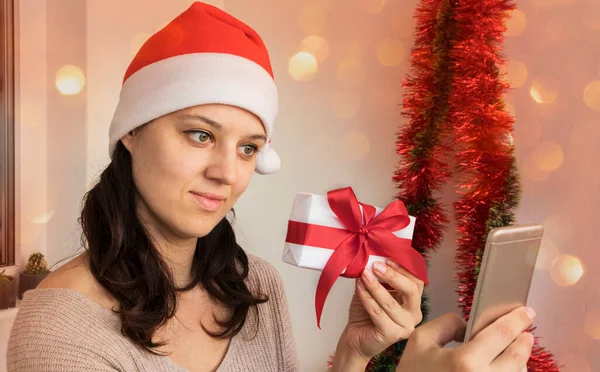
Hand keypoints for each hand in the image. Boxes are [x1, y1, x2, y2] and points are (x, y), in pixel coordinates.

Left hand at [335, 259, 424, 365]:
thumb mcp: (373, 288)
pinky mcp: (393, 335)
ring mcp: (405, 326)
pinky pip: (378, 313)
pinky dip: (367, 298)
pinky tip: (359, 288)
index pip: (417, 281)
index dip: (404, 268)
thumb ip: (377, 275)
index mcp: (413, 300)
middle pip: (411, 290)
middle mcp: (414, 314)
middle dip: (393, 276)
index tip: (387, 258)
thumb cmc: (365, 312)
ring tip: (363, 274)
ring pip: (391, 302)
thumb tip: (373, 257)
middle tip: (376, 266)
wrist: (355, 336)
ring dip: (375, 286)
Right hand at [397, 306, 534, 371]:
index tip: (526, 312)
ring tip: (514, 350)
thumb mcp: (420, 340)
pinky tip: (505, 367)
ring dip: (520, 360)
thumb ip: (446, 324)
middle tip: (525, 332)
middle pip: (517, 356)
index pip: (501, 334)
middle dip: (524, 340)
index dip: (517, 320)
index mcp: (465, 361)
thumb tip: (468, 326)